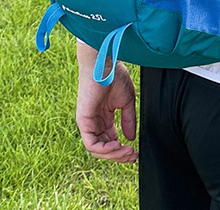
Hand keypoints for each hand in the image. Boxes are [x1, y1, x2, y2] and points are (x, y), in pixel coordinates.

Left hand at [75, 39, 137, 162]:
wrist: (105, 63)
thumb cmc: (115, 76)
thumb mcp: (127, 102)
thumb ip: (128, 120)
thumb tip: (131, 138)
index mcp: (104, 118)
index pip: (111, 141)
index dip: (123, 150)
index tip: (135, 152)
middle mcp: (95, 122)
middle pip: (104, 148)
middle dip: (119, 155)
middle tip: (133, 155)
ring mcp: (88, 123)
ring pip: (97, 149)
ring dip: (113, 154)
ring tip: (126, 151)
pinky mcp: (83, 121)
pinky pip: (91, 143)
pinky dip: (104, 149)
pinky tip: (117, 144)